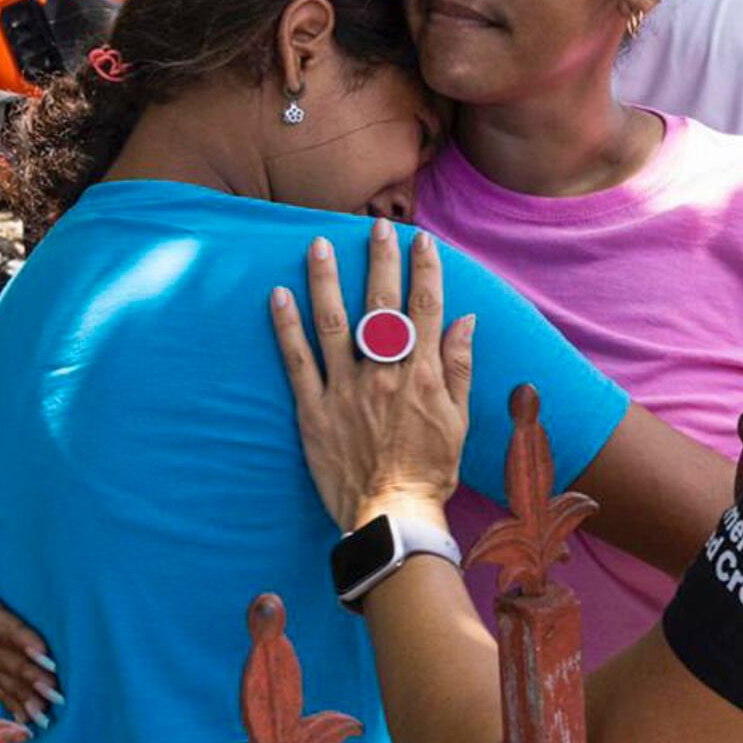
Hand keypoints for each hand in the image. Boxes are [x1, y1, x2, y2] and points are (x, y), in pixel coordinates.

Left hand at [271, 221, 474, 533]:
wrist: (392, 515)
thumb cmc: (431, 469)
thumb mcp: (459, 418)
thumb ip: (459, 366)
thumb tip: (464, 321)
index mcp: (421, 375)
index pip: (424, 308)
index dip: (424, 269)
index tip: (421, 240)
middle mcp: (383, 373)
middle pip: (380, 305)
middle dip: (379, 261)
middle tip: (376, 227)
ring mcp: (345, 389)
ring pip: (332, 323)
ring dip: (326, 280)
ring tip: (319, 245)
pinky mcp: (313, 410)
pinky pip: (297, 361)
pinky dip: (286, 326)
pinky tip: (278, 296)